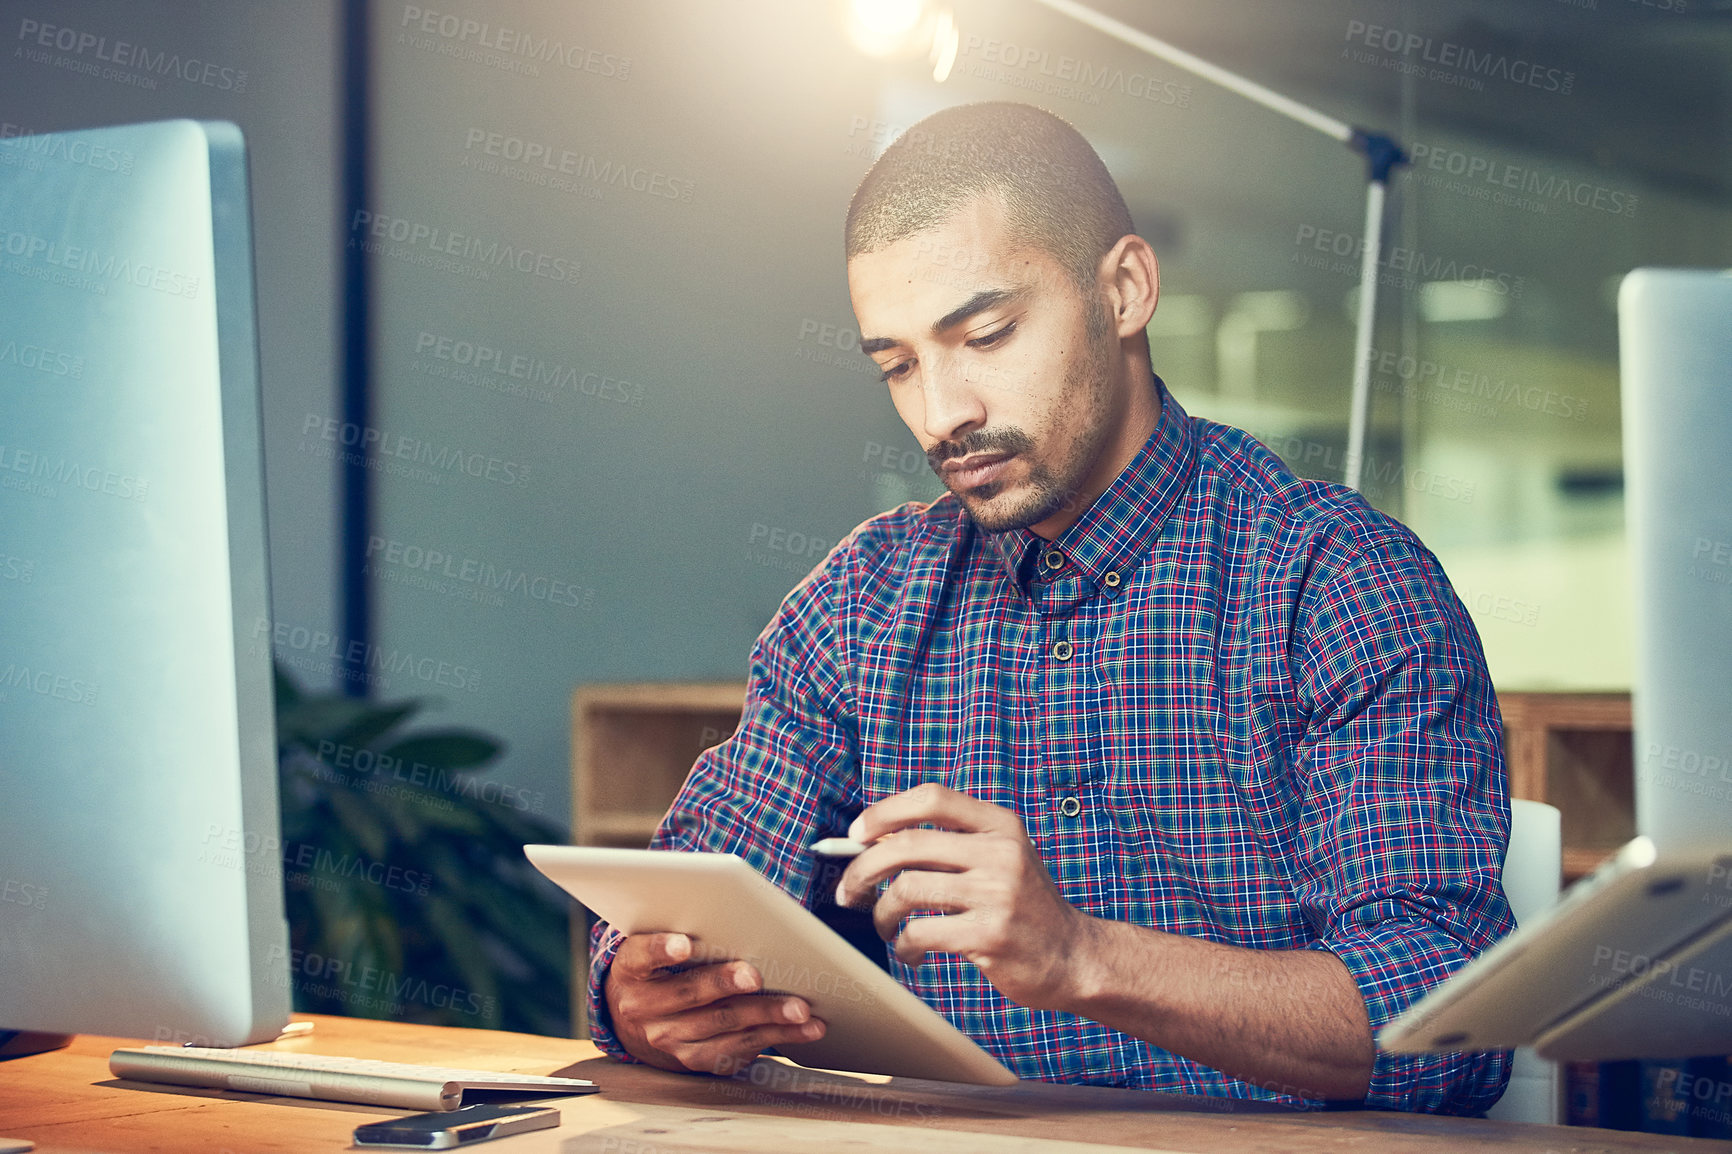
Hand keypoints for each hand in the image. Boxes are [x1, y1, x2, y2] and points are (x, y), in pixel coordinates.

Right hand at [603, 932, 825, 1074]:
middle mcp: (643, 1008)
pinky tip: (803, 1029)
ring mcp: (669, 1039)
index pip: (642, 956)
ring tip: (799, 1008)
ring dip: (766, 1016)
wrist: (635, 1017)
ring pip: (722, 1026)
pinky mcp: (694, 1059)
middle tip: (756, 975)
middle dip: (726, 984)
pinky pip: (738, 1049)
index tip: (683, 944)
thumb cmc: (658, 965)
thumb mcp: (655, 943)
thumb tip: (736, 917)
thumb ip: (682, 928)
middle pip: (690, 995)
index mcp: (631, 969)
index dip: (661, 950)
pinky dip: (775, 1037)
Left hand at [835, 782, 1094, 1009]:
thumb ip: (950, 846)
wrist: (1075, 957)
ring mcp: (997, 894)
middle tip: (849, 891)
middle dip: (863, 868)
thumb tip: (876, 842)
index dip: (885, 812)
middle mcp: (1001, 853)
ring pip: (907, 890)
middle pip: (908, 845)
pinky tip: (910, 952)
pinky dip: (902, 945)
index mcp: (1000, 825)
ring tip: (884, 926)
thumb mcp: (1000, 860)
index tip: (856, 835)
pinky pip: (920, 933)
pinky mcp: (989, 935)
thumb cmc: (1025, 908)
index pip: (932, 798)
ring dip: (880, 913)